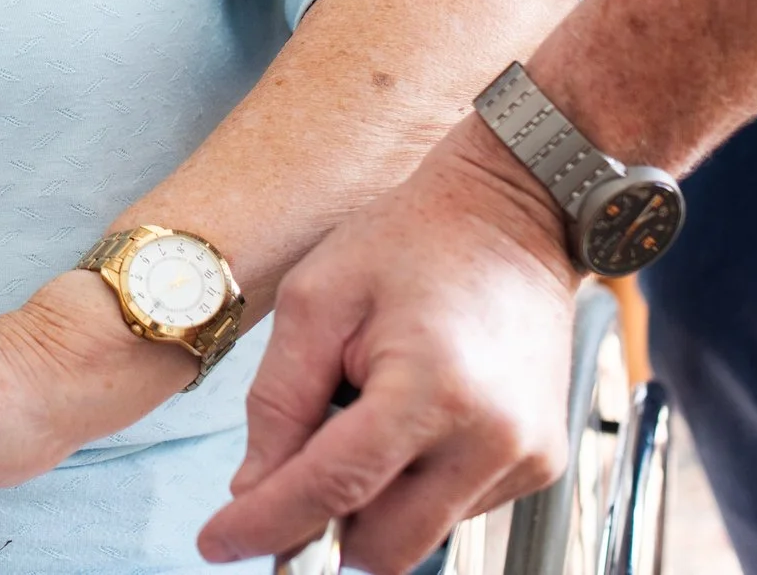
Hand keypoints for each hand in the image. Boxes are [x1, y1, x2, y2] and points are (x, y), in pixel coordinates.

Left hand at [196, 126, 579, 573]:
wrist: (513, 215)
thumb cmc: (412, 240)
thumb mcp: (316, 301)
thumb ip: (278, 401)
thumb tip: (253, 489)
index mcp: (431, 389)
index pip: (334, 489)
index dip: (267, 525)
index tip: (215, 543)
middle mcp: (492, 438)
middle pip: (381, 542)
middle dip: (321, 525)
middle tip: (286, 473)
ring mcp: (526, 456)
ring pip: (418, 535)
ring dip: (370, 502)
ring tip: (365, 410)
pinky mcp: (541, 462)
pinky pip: (455, 510)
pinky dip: (412, 485)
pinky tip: (407, 417)